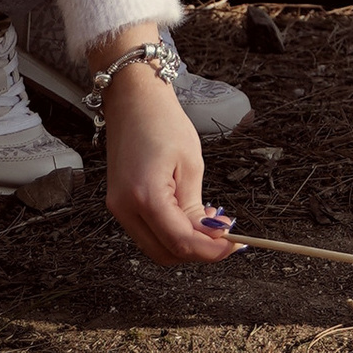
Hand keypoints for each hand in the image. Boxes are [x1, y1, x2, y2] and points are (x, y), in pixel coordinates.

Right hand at [98, 50, 231, 265]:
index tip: (234, 244)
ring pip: (155, 247)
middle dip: (198, 251)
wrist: (133, 98)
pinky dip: (170, 233)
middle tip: (224, 236)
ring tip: (209, 222)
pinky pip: (147, 232)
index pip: (180, 242)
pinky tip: (188, 217)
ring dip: (184, 244)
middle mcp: (125, 208)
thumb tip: (211, 235)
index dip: (211, 250)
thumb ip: (197, 208)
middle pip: (165, 254)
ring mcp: (118, 208)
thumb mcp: (190, 164)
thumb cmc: (161, 121)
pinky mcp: (120, 203)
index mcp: (144, 196)